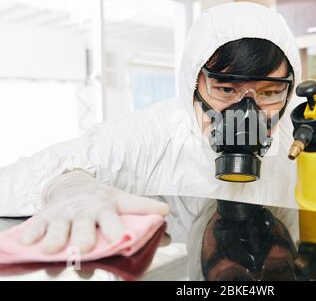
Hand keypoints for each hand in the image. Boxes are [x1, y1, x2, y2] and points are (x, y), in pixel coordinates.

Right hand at [20, 170, 168, 253]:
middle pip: (83, 225)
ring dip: (55, 238)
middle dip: (83, 237)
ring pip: (58, 228)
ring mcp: (63, 215)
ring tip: (52, 250)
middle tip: (84, 247)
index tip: (120, 238)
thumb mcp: (122, 200)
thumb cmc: (101, 199)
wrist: (73, 186)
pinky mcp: (44, 218)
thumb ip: (143, 207)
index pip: (111, 218)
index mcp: (105, 208)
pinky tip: (27, 242)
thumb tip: (166, 212)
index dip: (116, 228)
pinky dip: (31, 234)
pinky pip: (35, 226)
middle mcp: (83, 212)